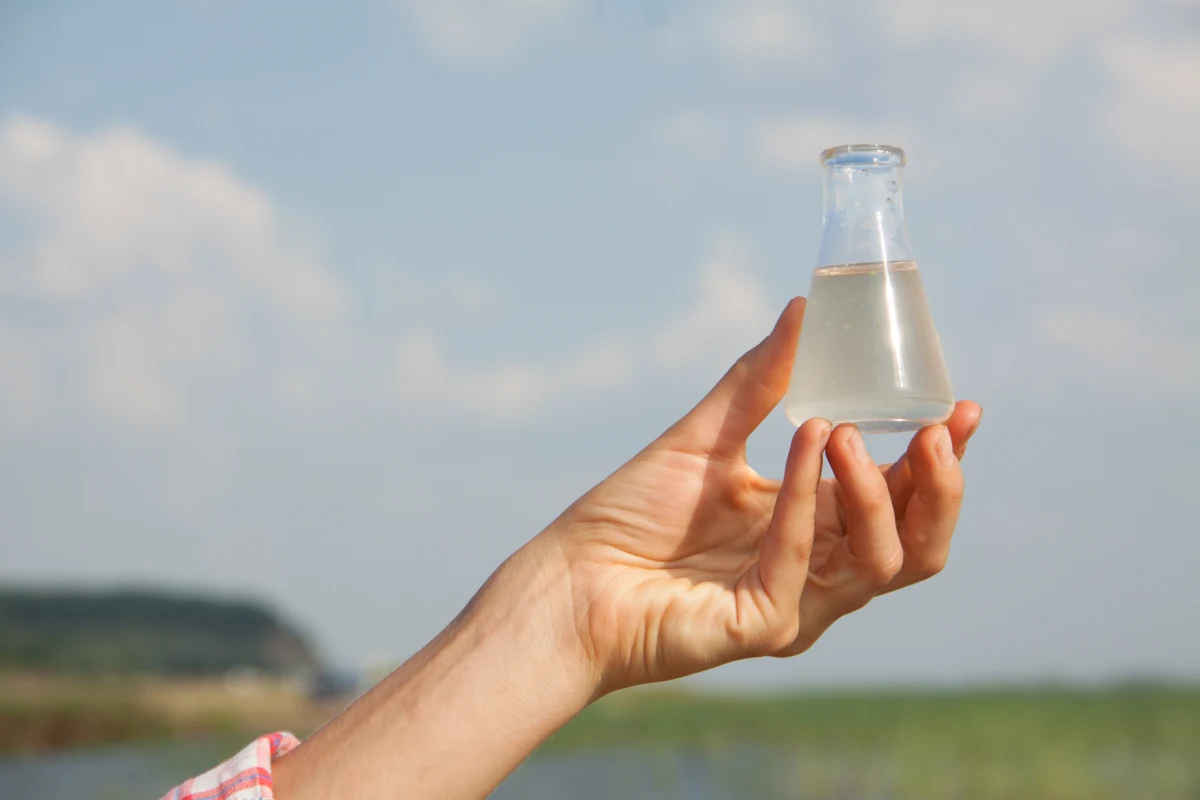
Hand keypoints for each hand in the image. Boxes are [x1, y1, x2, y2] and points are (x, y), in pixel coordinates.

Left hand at [543, 297, 981, 691]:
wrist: (568, 577)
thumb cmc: (631, 514)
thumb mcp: (705, 436)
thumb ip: (758, 382)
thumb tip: (802, 309)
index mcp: (813, 526)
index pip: (899, 499)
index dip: (938, 460)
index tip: (960, 408)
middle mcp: (817, 571)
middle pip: (915, 541)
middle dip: (937, 485)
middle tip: (938, 426)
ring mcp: (796, 605)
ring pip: (881, 563)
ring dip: (877, 491)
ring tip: (849, 429)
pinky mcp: (763, 627)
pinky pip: (802, 564)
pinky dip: (806, 500)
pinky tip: (807, 443)